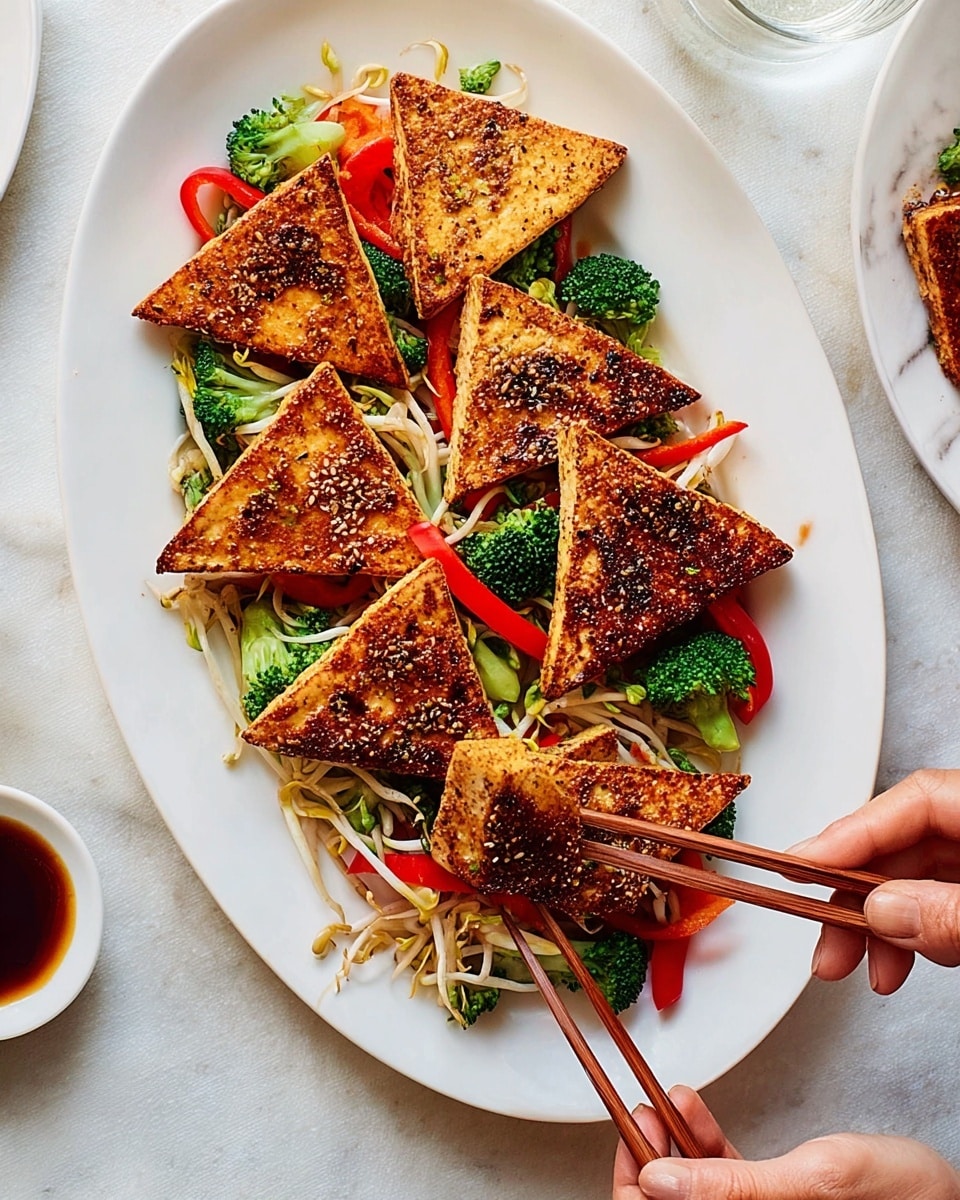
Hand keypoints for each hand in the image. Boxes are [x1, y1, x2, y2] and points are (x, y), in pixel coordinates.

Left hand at [613, 1086, 959, 1198]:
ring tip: (663, 1102)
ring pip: (690, 1187)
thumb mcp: (813, 1180)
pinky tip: (691, 1107)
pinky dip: (701, 1138)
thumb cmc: (899, 1195)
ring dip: (671, 1142)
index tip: (628, 1141)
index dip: (633, 1190)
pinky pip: (718, 1175)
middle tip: (640, 1114)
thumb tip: (655, 1179)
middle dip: (649, 1158)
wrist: (939, 1191)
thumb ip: (732, 1185)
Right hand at [789, 768, 959, 993]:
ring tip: (869, 972)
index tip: (803, 865)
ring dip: (884, 927)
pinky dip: (919, 936)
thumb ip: (949, 912)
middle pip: (909, 844)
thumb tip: (883, 912)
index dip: (853, 831)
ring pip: (922, 880)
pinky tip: (901, 964)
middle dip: (862, 896)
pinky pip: (943, 903)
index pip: (916, 798)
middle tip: (826, 939)